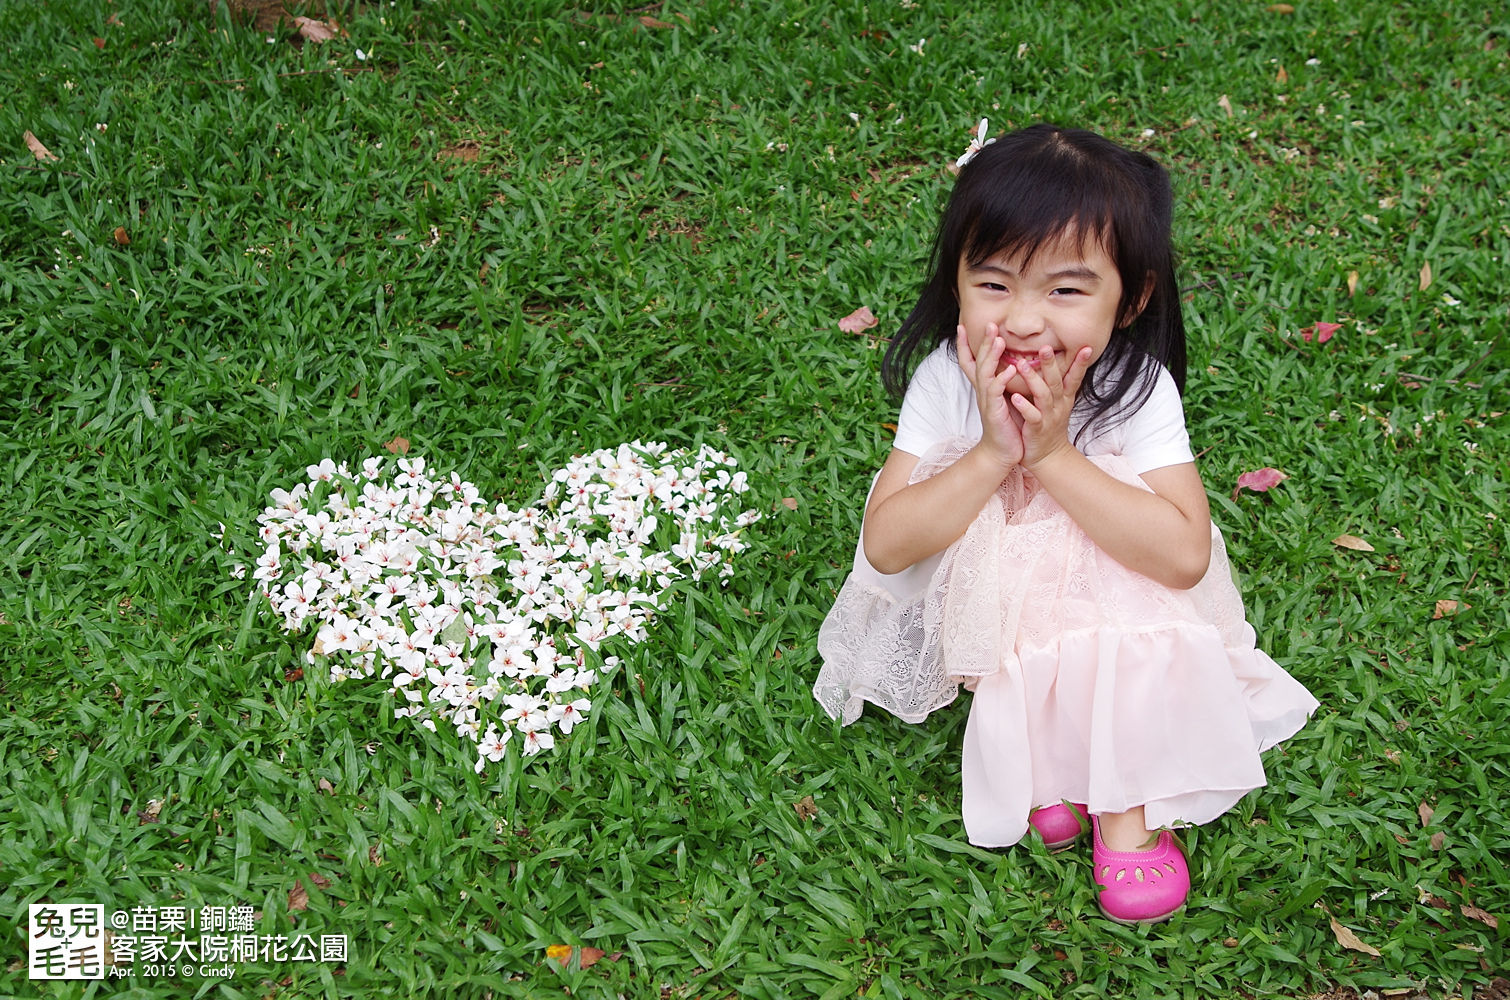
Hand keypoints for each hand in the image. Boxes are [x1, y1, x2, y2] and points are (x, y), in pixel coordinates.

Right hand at [956, 324, 1023, 473]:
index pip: (970, 361)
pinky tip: (1010, 370)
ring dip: (991, 356)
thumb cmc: (1006, 424)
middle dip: (982, 342)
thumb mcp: (1003, 398)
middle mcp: (982, 391)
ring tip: (998, 340)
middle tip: (990, 323)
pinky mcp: (993, 412)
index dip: (964, 344)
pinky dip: (1002, 380)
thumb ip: (1003, 381)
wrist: (1002, 452)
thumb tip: (1011, 363)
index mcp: (984, 387)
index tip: (961, 326)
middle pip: (978, 361)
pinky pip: (995, 392)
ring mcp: (986, 401)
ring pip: (985, 373)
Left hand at [1011, 345, 1093, 469]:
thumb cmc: (1049, 425)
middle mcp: (1059, 405)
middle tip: (1045, 347)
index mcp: (1064, 398)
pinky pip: (1032, 416)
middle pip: (1057, 382)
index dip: (1081, 363)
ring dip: (1033, 380)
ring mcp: (1048, 417)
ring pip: (1043, 396)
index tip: (1087, 347)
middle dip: (1051, 364)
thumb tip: (1056, 361)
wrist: (1048, 456)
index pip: (1074, 377)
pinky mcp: (1037, 429)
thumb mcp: (1059, 403)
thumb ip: (1058, 383)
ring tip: (1021, 365)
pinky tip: (1014, 397)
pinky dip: (1024, 406)